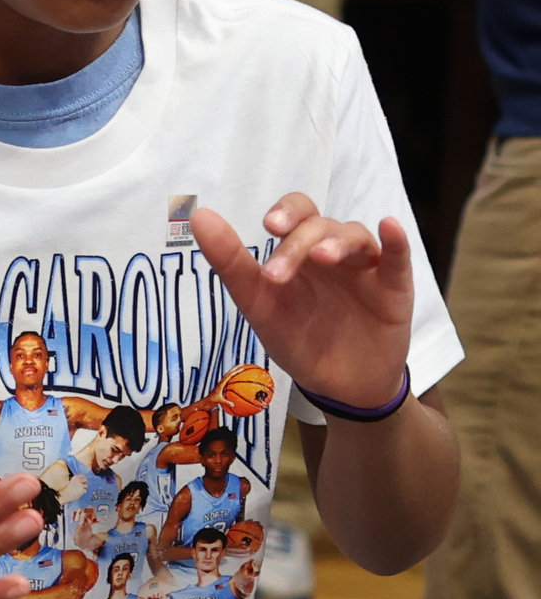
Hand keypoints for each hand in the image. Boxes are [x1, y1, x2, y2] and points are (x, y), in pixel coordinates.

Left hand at [189, 196, 414, 415]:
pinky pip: (398, 260)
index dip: (286, 212)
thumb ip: (230, 262)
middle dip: (299, 244)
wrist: (337, 386)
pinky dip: (396, 242)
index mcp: (301, 251)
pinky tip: (390, 227)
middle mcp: (334, 253)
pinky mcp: (394, 291)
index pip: (298, 212)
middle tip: (279, 274)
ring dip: (338, 241)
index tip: (269, 225)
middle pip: (321, 225)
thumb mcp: (259, 304)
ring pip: (356, 237)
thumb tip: (199, 216)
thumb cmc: (298, 338)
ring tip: (323, 258)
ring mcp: (366, 270)